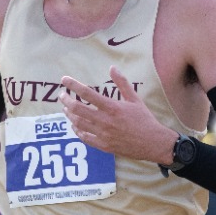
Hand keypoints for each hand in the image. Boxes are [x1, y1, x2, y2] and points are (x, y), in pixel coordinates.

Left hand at [59, 67, 174, 163]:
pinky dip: (77, 130)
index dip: (73, 85)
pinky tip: (75, 125)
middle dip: (66, 100)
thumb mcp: (135, 99)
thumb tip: (112, 68)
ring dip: (69, 115)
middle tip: (62, 95)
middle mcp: (105, 121)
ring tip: (67, 108)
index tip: (64, 80)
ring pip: (78, 123)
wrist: (153, 143)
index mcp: (112, 107)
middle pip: (77, 109)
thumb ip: (122, 83)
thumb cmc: (145, 119)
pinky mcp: (104, 145)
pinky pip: (85, 138)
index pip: (87, 93)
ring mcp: (103, 134)